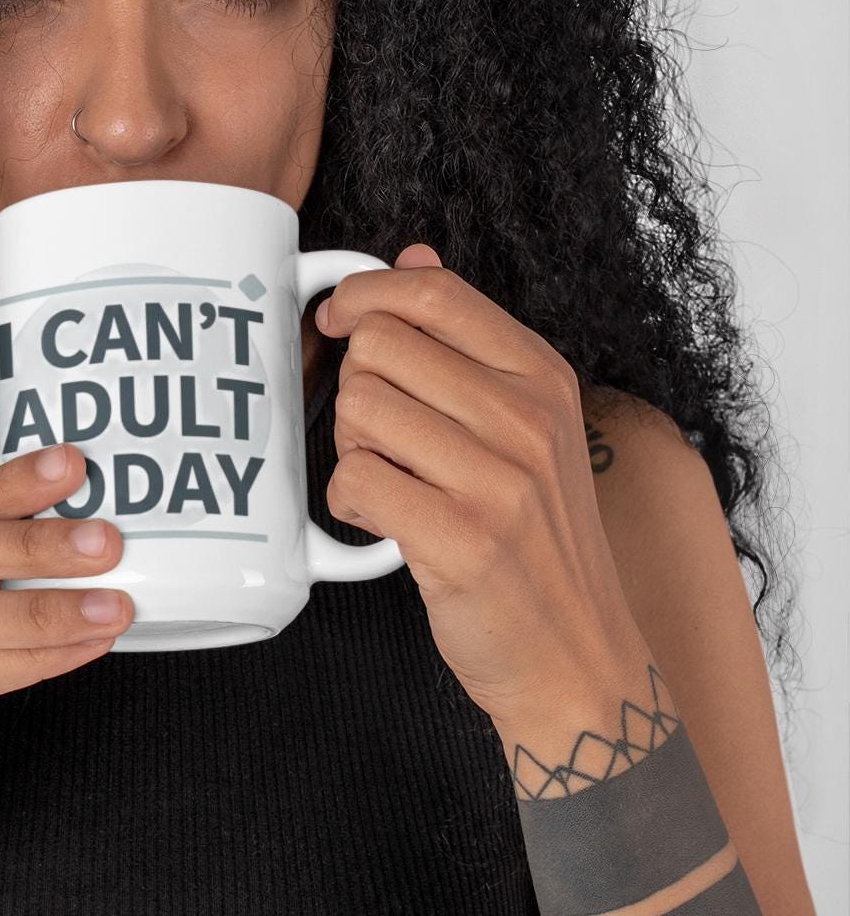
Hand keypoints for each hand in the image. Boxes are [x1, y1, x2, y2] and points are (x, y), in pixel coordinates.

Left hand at [313, 243, 639, 720]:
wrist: (578, 660)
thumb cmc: (538, 543)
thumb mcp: (527, 427)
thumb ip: (469, 341)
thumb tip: (414, 255)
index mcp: (543, 378)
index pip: (434, 294)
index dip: (365, 294)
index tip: (339, 319)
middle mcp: (527, 420)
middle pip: (379, 347)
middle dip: (356, 387)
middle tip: (383, 437)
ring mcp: (498, 480)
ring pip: (357, 408)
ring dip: (353, 447)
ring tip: (394, 482)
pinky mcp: (461, 540)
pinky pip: (354, 480)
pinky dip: (351, 502)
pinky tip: (386, 521)